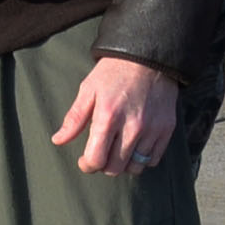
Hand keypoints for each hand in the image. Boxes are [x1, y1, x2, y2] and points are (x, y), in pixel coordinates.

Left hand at [53, 53, 181, 175]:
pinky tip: (135, 145)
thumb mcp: (88, 89)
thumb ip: (74, 118)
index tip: (85, 160)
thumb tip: (58, 140)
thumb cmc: (113, 72)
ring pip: (134, 167)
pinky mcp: (166, 129)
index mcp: (108, 117)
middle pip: (114, 168)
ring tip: (118, 150)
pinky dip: (142, 158)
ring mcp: (151, 129)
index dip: (87, 165)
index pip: (96, 160)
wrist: (148, 57)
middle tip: (101, 153)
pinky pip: (153, 159)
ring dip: (123, 163)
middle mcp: (132, 127)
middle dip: (103, 165)